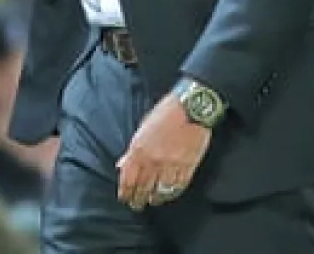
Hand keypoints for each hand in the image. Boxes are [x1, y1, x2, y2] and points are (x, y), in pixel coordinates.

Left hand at [116, 94, 210, 208]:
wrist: (191, 108)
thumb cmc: (165, 113)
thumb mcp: (142, 128)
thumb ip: (132, 150)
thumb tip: (122, 165)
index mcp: (139, 149)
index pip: (128, 177)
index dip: (125, 190)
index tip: (123, 197)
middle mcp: (153, 160)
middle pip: (143, 186)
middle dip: (137, 198)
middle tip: (135, 205)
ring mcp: (171, 165)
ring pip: (160, 189)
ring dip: (154, 198)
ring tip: (151, 201)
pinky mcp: (188, 166)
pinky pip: (178, 185)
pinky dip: (171, 193)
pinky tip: (167, 195)